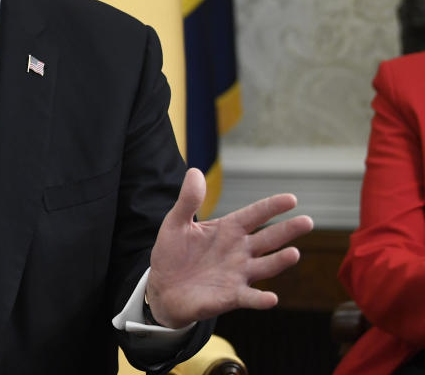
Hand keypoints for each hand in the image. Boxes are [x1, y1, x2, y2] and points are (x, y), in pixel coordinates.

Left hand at [145, 168, 313, 328]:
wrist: (162, 288)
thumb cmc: (173, 253)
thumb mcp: (176, 223)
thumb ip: (188, 200)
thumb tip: (194, 171)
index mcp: (228, 230)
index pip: (254, 214)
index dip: (272, 206)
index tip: (292, 199)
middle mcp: (239, 251)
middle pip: (268, 239)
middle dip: (287, 230)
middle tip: (307, 221)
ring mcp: (238, 274)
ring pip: (265, 266)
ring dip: (280, 261)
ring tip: (294, 253)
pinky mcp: (231, 297)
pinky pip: (250, 298)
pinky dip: (261, 299)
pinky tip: (271, 298)